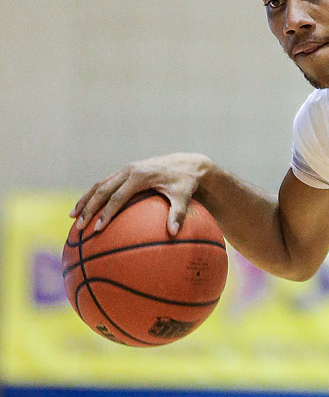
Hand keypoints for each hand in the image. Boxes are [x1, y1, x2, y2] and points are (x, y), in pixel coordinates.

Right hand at [70, 152, 211, 235]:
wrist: (188, 163)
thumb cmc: (186, 182)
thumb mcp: (184, 196)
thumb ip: (178, 213)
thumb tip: (174, 233)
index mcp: (141, 176)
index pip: (118, 197)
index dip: (107, 213)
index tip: (98, 228)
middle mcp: (130, 170)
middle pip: (102, 190)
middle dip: (89, 208)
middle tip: (79, 227)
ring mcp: (126, 169)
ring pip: (99, 185)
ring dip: (85, 200)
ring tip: (73, 218)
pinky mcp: (126, 171)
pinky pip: (105, 183)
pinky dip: (93, 195)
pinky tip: (86, 209)